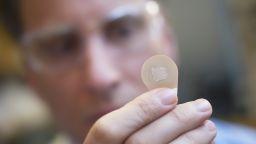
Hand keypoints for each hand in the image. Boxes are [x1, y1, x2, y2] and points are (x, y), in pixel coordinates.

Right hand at [84, 88, 215, 143]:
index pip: (108, 129)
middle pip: (141, 143)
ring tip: (208, 125)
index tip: (171, 93)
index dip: (140, 109)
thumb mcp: (120, 134)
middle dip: (175, 121)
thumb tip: (168, 94)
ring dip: (191, 139)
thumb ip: (135, 117)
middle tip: (203, 105)